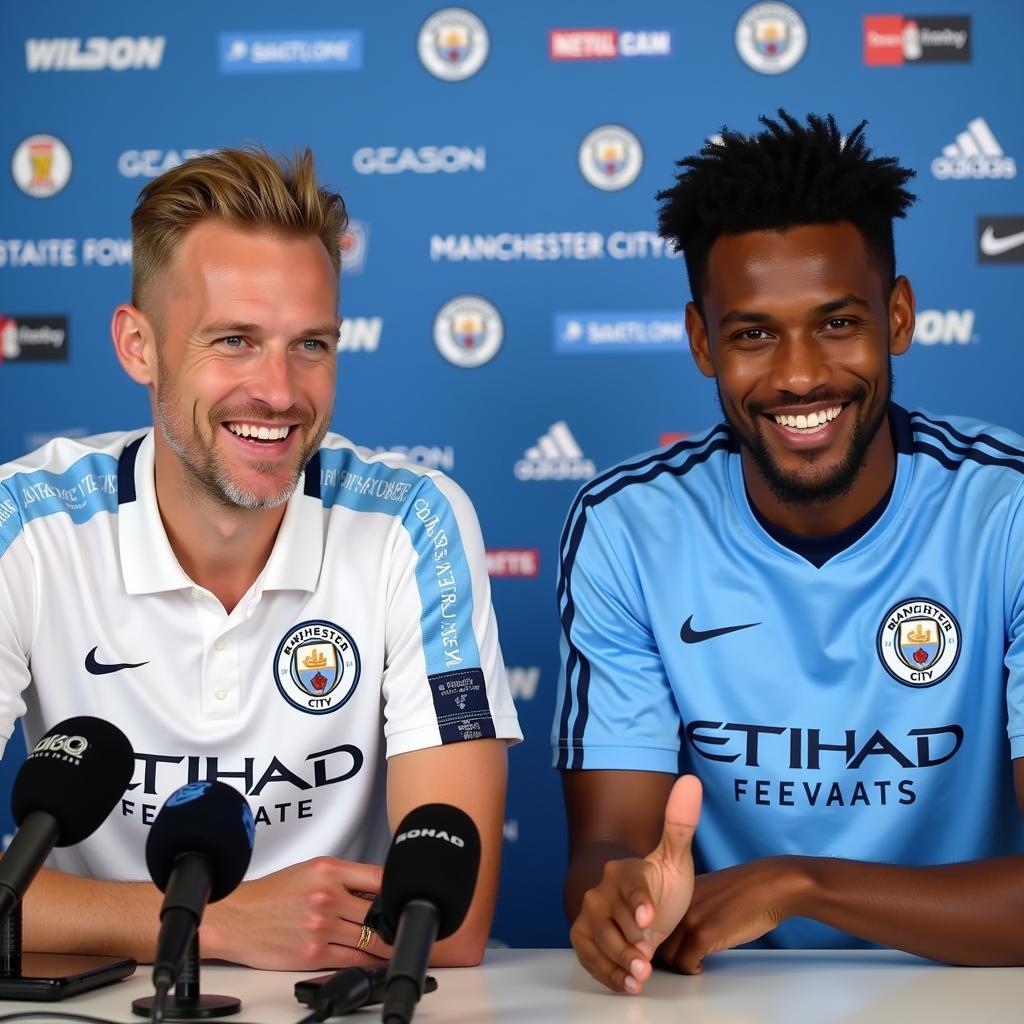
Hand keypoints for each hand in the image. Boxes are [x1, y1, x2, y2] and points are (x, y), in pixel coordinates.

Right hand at [201, 856, 393, 969]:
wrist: (237, 918)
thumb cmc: (273, 894)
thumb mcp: (310, 870)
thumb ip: (345, 877)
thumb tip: (379, 890)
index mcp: (329, 870)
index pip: (379, 877)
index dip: (399, 889)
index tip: (411, 897)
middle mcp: (327, 895)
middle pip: (378, 911)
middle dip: (396, 921)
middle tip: (413, 926)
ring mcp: (321, 926)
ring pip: (370, 939)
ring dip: (387, 944)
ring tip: (401, 945)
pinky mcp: (313, 954)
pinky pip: (353, 960)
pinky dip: (370, 962)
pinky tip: (379, 961)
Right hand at [570, 774, 701, 993]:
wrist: (640, 905)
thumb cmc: (659, 882)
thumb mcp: (675, 858)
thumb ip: (681, 824)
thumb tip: (691, 781)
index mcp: (625, 871)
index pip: (631, 886)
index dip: (639, 902)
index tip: (649, 917)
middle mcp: (602, 892)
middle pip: (611, 920)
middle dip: (629, 942)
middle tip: (646, 959)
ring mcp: (590, 916)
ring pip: (600, 941)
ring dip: (619, 962)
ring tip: (640, 976)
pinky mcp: (583, 937)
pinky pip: (590, 957)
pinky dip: (607, 973)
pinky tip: (626, 983)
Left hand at [659, 856, 810, 973]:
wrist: (769, 885)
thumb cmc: (744, 891)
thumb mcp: (708, 892)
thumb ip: (690, 906)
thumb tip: (679, 928)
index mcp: (678, 893)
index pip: (652, 921)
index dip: (657, 938)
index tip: (667, 946)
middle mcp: (677, 904)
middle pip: (656, 941)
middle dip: (664, 955)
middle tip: (679, 960)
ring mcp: (689, 919)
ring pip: (667, 955)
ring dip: (678, 964)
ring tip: (691, 963)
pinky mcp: (704, 935)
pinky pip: (685, 963)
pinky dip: (692, 969)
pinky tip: (701, 965)